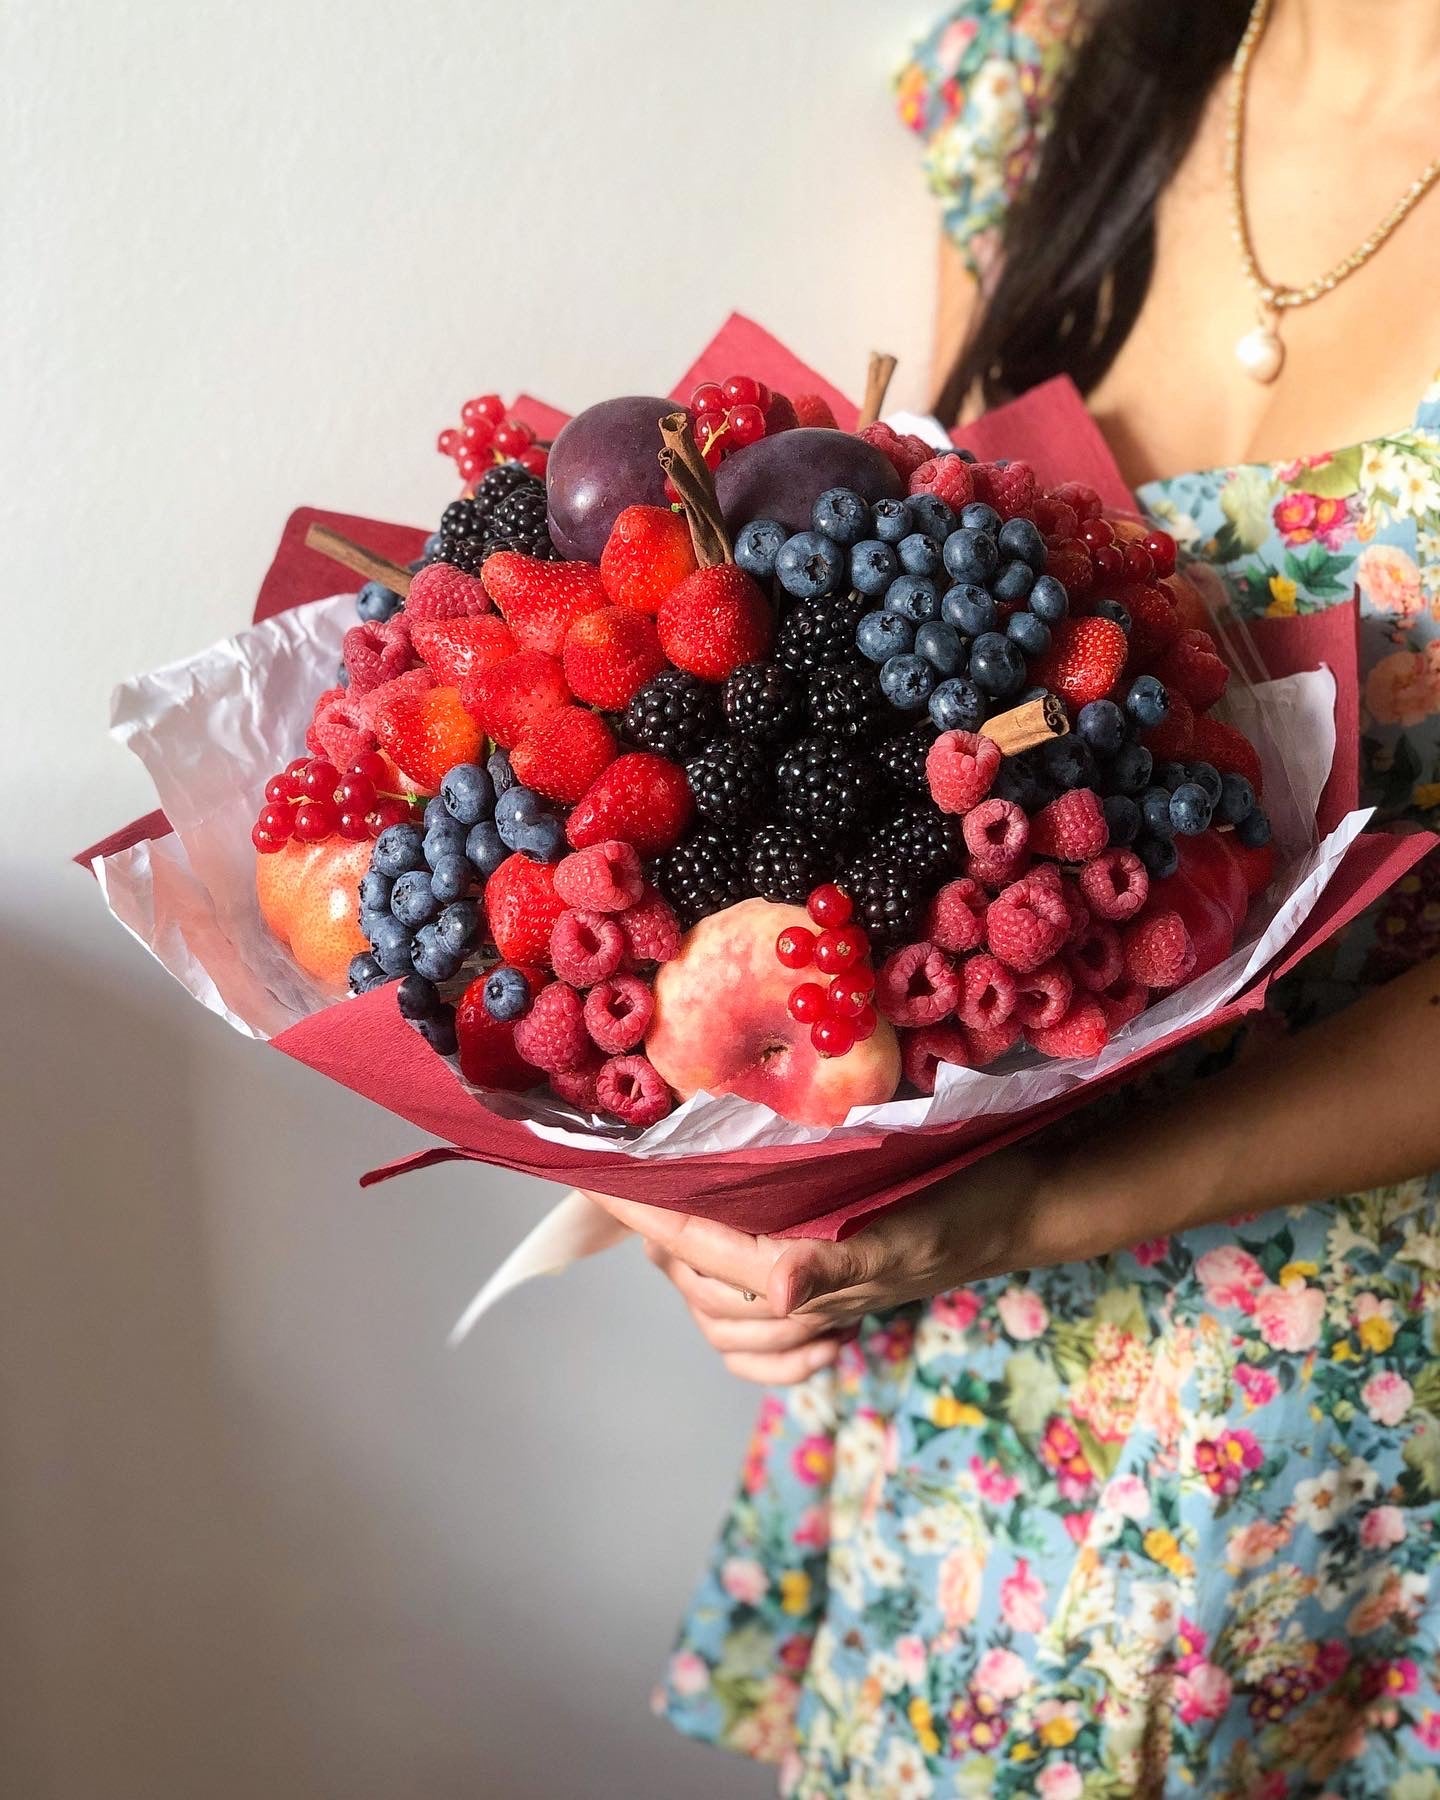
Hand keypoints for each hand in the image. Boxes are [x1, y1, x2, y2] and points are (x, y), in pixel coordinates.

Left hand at [585, 1147, 1050, 1380]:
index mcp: (813, 1273)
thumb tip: (778, 1291)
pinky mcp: (837, 1302)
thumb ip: (842, 1262)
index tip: (599, 1180)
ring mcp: (822, 1306)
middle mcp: (808, 1299)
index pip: (703, 1246)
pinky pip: (768, 1346)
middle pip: (701, 1283)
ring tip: (669, 1227)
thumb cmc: (969, 1201)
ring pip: (723, 1313)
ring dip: (690, 1276)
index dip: (647, 1214)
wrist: (1024, 1210)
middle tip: (630, 1185)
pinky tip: (735, 1295)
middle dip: (660, 1238)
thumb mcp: (915, 1222)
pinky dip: (738, 1332)